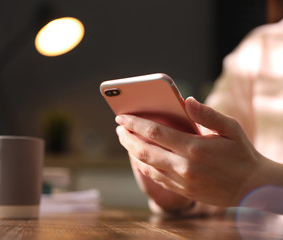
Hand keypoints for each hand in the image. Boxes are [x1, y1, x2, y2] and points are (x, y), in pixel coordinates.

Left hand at [115, 97, 277, 206]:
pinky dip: (144, 165)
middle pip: (144, 151)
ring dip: (132, 152)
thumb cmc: (241, 153)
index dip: (135, 123)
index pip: (155, 132)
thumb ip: (207, 114)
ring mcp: (181, 181)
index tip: (121, 116)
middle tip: (118, 128)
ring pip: (146, 166)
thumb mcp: (231, 128)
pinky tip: (140, 157)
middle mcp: (184, 167)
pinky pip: (156, 178)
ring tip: (125, 140)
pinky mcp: (182, 191)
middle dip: (126, 138)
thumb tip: (186, 101)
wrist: (252, 187)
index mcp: (194, 148)